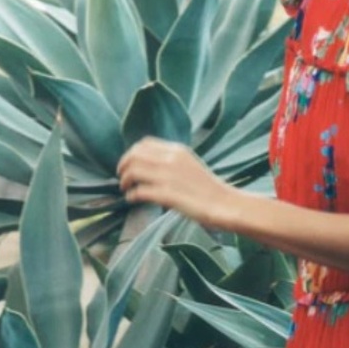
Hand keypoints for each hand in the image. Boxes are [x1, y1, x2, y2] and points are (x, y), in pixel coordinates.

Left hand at [117, 137, 232, 227]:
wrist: (225, 203)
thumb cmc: (209, 189)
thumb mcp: (190, 165)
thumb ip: (172, 161)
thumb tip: (149, 165)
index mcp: (178, 150)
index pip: (144, 144)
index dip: (131, 153)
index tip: (129, 164)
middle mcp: (171, 160)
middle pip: (134, 155)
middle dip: (123, 166)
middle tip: (122, 178)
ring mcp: (168, 177)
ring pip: (133, 171)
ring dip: (125, 181)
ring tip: (126, 189)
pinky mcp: (167, 194)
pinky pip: (139, 191)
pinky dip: (132, 195)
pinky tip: (133, 200)